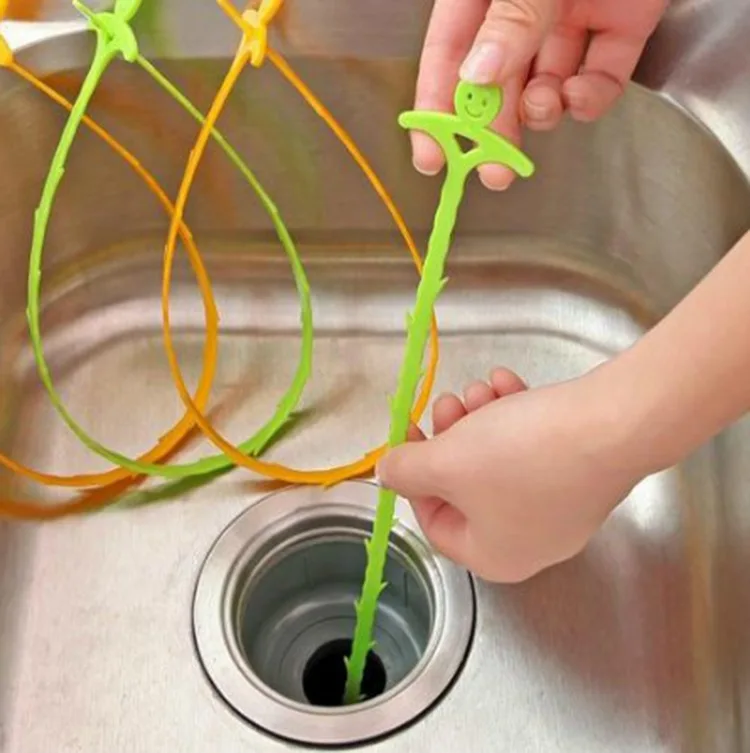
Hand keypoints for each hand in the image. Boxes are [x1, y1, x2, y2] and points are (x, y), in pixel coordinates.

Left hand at [376, 367, 650, 582]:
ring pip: (501, 462)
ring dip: (483, 419)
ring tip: (481, 388)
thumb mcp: (447, 462)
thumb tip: (385, 474)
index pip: (435, 523)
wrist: (615, 424)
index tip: (409, 437)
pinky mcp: (583, 474)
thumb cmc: (521, 454)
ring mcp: (563, 508)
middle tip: (447, 402)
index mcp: (495, 556)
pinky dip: (517, 417)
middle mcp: (531, 542)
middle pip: (468, 488)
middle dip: (452, 437)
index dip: (414, 478)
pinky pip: (536, 450)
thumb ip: (407, 470)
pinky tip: (509, 384)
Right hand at [412, 0, 667, 189]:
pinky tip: (581, 95)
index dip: (437, 108)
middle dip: (493, 127)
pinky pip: (599, 75)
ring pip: (544, 83)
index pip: (449, 55)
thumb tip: (477, 73)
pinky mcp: (622, 24)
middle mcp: (526, 6)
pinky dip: (590, 98)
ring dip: (539, 110)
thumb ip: (510, 17)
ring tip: (541, 108)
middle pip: (496, 80)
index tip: (433, 155)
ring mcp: (573, 15)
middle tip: (492, 166)